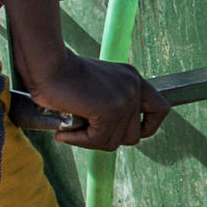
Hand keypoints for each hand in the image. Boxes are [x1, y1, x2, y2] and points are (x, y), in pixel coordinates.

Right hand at [25, 51, 161, 150]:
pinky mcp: (110, 109)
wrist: (46, 64)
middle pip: (134, 135)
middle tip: (83, 132)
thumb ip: (108, 105)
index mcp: (132, 78)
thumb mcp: (95, 87)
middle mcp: (134, 86)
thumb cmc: (60, 75)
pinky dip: (79, 140)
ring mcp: (125, 98)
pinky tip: (64, 133)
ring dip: (90, 141)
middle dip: (107, 139)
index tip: (125, 132)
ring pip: (115, 142)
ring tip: (71, 129)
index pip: (161, 109)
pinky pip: (98, 140)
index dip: (147, 127)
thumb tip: (111, 137)